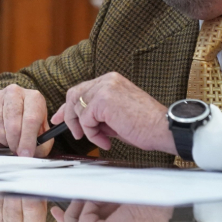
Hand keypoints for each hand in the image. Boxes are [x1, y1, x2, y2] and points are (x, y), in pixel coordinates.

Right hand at [0, 84, 53, 156]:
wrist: (9, 112)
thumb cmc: (27, 124)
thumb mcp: (41, 134)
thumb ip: (42, 144)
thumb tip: (29, 153)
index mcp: (33, 97)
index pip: (31, 119)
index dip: (28, 140)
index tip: (25, 155)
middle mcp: (14, 92)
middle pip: (13, 124)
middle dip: (14, 143)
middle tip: (16, 150)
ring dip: (3, 140)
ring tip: (8, 139)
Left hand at [50, 72, 174, 153]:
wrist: (163, 129)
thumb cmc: (145, 126)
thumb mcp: (115, 117)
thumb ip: (97, 114)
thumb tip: (78, 122)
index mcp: (110, 81)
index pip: (81, 90)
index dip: (67, 106)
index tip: (59, 118)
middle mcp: (107, 80)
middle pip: (73, 96)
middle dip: (70, 117)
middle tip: (76, 134)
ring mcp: (104, 88)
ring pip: (78, 109)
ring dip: (86, 129)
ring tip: (102, 139)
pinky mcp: (103, 100)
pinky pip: (86, 120)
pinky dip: (92, 134)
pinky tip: (106, 140)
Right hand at [50, 200, 171, 221]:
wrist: (164, 208)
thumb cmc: (145, 207)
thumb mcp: (113, 214)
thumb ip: (94, 215)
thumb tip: (74, 204)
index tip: (56, 211)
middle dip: (72, 216)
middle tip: (77, 198)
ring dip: (85, 208)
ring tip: (100, 199)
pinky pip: (83, 220)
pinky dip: (91, 205)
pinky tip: (106, 202)